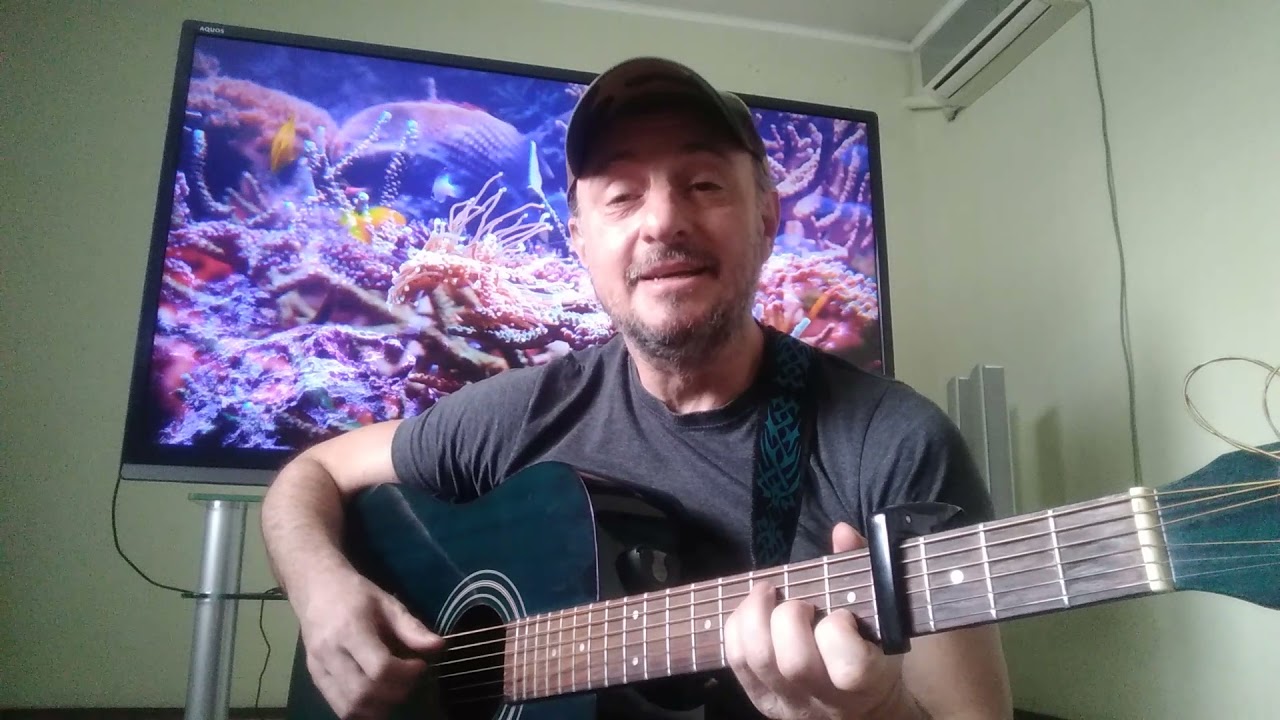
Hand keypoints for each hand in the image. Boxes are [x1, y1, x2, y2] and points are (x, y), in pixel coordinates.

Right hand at [294, 567, 443, 719]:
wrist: (317, 588)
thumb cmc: (356, 594)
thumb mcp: (387, 603)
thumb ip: (411, 628)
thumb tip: (438, 646)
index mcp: (350, 630)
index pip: (379, 668)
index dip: (405, 674)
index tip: (419, 665)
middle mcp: (329, 653)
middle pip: (364, 693)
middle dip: (395, 693)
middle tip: (409, 679)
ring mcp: (318, 668)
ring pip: (349, 708)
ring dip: (379, 708)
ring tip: (394, 689)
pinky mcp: (315, 678)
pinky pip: (339, 708)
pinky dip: (362, 710)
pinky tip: (377, 697)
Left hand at [723, 522, 913, 719]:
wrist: (863, 709)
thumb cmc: (872, 652)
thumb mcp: (881, 618)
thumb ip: (863, 571)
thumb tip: (842, 532)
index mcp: (867, 682)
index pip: (849, 666)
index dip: (838, 631)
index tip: (841, 614)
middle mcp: (826, 700)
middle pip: (794, 662)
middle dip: (789, 617)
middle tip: (798, 602)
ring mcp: (790, 704)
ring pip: (759, 660)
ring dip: (756, 616)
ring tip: (768, 596)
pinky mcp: (762, 701)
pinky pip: (736, 662)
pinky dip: (737, 627)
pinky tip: (752, 611)